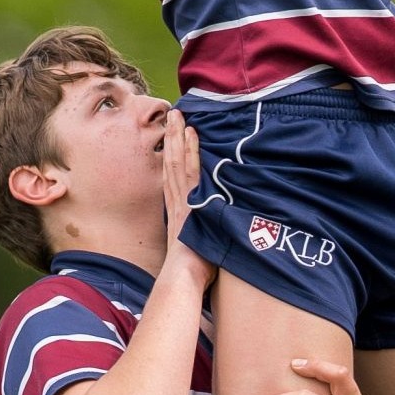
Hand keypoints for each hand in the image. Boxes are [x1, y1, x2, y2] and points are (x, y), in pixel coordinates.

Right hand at [159, 109, 212, 287]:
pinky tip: (192, 135)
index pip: (175, 178)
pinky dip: (189, 151)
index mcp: (179, 213)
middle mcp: (178, 203)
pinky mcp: (190, 201)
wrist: (184, 279)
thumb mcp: (201, 250)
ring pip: (178, 162)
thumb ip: (207, 237)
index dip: (174, 156)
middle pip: (172, 163)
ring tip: (180, 117)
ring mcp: (183, 200)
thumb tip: (221, 235)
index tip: (177, 136)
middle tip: (174, 114)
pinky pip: (189, 169)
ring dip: (179, 138)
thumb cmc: (194, 273)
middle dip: (173, 138)